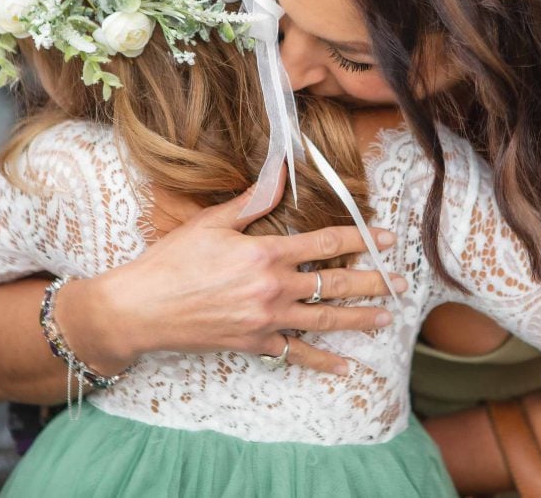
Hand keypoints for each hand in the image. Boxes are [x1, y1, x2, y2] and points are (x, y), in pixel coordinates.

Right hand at [58, 184, 406, 375]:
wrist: (140, 309)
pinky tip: (345, 367)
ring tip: (386, 318)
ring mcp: (267, 319)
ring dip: (359, 319)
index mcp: (265, 252)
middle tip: (400, 282)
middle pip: (335, 283)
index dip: (362, 238)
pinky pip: (297, 354)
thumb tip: (279, 172)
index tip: (387, 239)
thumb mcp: (211, 223)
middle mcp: (273, 287)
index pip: (326, 242)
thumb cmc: (171, 261)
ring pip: (324, 319)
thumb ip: (251, 201)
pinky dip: (322, 362)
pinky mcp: (255, 344)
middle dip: (372, 282)